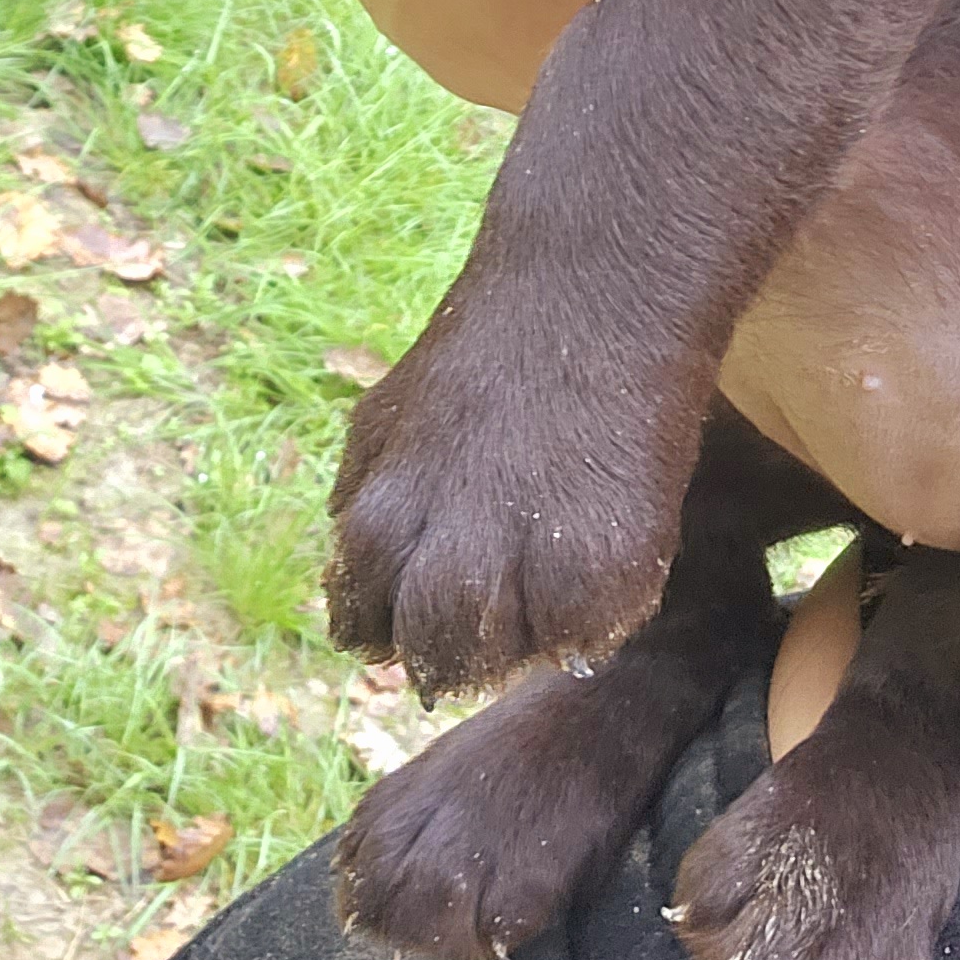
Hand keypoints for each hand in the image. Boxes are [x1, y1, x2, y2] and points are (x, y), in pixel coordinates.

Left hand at [328, 287, 702, 690]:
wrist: (592, 295)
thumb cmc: (487, 357)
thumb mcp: (387, 420)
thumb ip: (362, 503)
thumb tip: (353, 597)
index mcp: (377, 531)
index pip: (361, 630)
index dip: (394, 615)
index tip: (430, 581)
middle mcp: (443, 570)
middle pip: (433, 664)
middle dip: (457, 638)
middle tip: (498, 573)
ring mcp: (527, 583)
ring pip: (507, 663)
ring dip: (522, 629)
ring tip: (545, 547)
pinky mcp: (606, 583)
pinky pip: (586, 639)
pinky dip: (592, 607)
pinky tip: (594, 535)